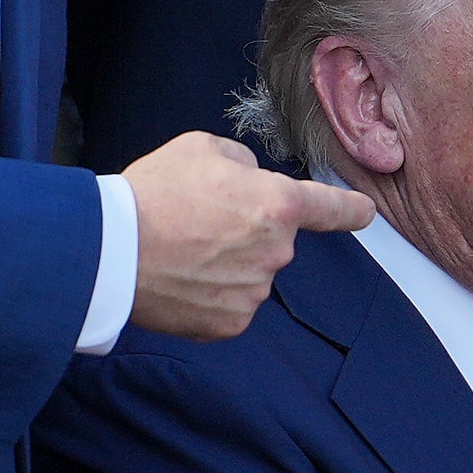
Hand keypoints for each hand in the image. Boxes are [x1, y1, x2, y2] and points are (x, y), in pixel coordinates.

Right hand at [122, 132, 372, 339]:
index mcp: (278, 204)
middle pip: (275, 240)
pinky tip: (182, 279)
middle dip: (247, 232)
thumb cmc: (154, 193)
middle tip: (199, 222)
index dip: (351, 210)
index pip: (332, 208)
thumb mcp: (203, 149)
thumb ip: (244, 164)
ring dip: (228, 265)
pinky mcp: (229, 323)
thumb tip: (252, 182)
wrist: (108, 250)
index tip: (364, 213)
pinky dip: (211, 295)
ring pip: (251, 273)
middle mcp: (276, 252)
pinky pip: (230, 304)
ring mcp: (254, 292)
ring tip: (183, 251)